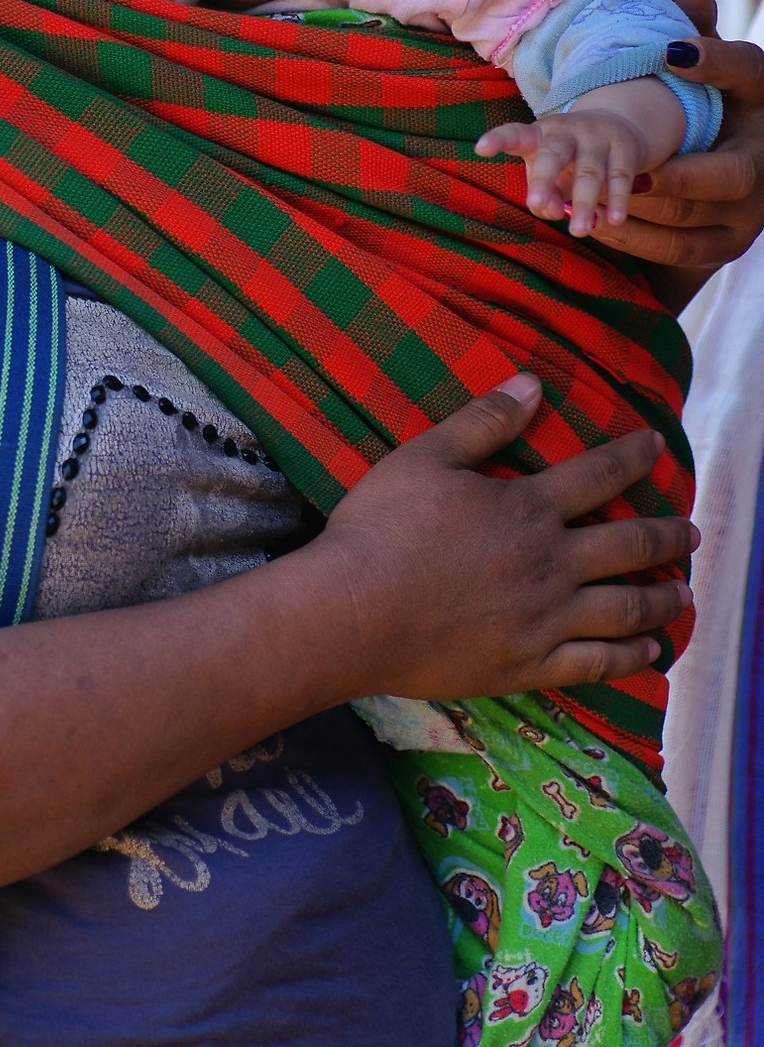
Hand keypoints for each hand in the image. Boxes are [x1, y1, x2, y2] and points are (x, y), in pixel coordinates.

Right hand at [310, 375, 694, 702]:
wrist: (355, 612)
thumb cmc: (381, 529)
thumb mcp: (424, 458)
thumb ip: (483, 422)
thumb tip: (532, 383)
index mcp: (527, 509)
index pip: (596, 475)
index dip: (631, 457)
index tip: (657, 447)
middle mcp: (551, 563)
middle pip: (628, 545)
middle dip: (667, 535)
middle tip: (692, 532)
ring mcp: (546, 619)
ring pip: (625, 608)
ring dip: (662, 598)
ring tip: (684, 594)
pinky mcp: (529, 663)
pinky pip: (597, 663)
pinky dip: (632, 657)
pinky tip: (650, 652)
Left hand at [475, 110, 652, 234]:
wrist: (618, 124)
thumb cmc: (569, 157)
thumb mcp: (551, 173)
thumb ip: (544, 195)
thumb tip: (553, 212)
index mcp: (539, 134)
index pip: (515, 134)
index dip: (498, 140)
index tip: (480, 148)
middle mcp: (566, 131)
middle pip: (553, 154)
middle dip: (544, 179)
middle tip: (535, 204)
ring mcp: (597, 137)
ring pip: (590, 172)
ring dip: (584, 203)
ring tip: (579, 231)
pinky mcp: (624, 148)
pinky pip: (620, 177)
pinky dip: (617, 200)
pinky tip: (614, 220)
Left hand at [594, 0, 763, 294]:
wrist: (724, 172)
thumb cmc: (709, 102)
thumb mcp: (704, 63)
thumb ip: (694, 24)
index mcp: (760, 98)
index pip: (750, 72)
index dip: (716, 62)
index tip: (673, 52)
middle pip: (732, 175)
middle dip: (676, 176)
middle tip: (623, 171)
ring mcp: (751, 211)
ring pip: (700, 217)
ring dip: (642, 210)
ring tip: (590, 197)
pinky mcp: (725, 246)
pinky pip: (679, 251)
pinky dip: (634, 240)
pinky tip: (595, 223)